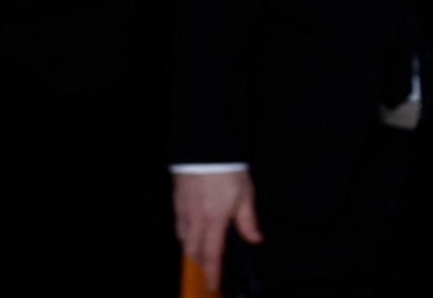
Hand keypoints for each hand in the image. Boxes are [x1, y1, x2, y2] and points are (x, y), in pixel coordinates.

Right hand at [173, 169, 261, 286]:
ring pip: (184, 241)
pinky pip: (178, 227)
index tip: (214, 283)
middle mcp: (196, 220)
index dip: (213, 271)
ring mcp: (183, 212)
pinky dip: (185, 236)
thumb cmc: (228, 171)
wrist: (206, 149)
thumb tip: (255, 239)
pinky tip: (193, 233)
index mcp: (215, 220)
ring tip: (203, 252)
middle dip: (201, 263)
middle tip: (210, 269)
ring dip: (193, 250)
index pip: (212, 254)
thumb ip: (248, 221)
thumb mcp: (246, 196)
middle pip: (194, 251)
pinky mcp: (177, 204)